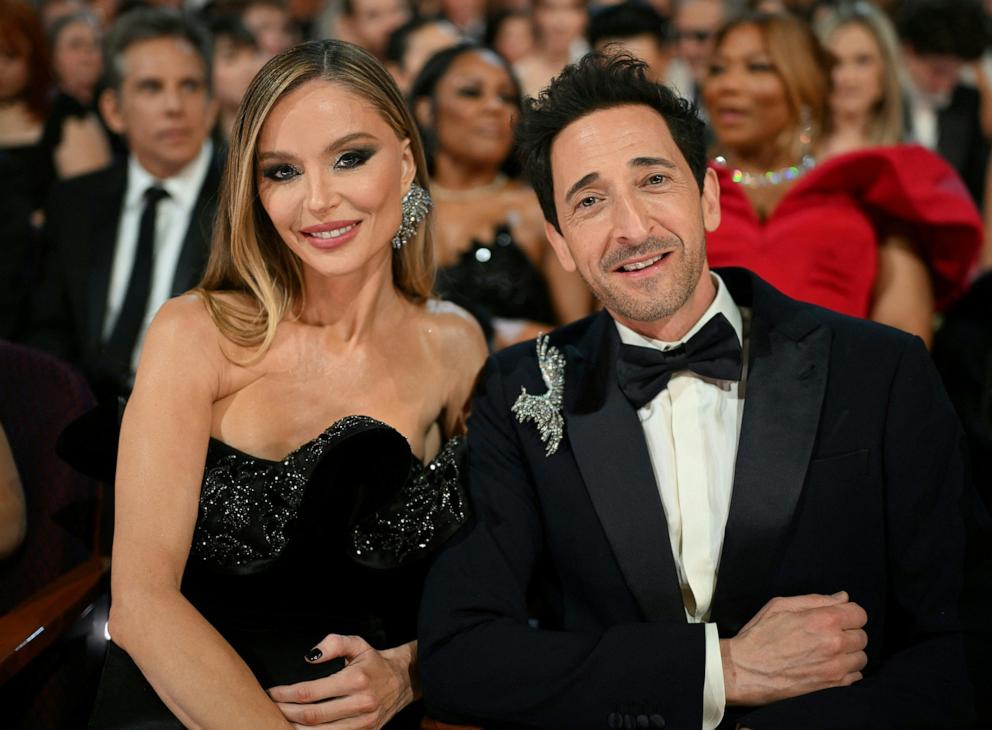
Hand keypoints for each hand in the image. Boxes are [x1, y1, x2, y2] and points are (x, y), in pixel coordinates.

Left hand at [268, 635, 416, 728]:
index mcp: (355, 680)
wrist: (404, 679)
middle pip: (312, 715)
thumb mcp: (357, 644)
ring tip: (281, 721)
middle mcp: (361, 703)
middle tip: (271, 708)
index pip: (310, 692)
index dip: (286, 694)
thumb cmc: (374, 661)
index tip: (272, 693)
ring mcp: (364, 723)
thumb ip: (334, 643)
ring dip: (296, 728)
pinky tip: (302, 729)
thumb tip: (310, 656)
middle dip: (286, 713)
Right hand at [722, 592, 867, 705]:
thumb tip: (842, 598)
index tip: (838, 617)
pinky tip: (829, 666)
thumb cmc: (760, 635)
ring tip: (829, 652)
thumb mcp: (781, 605)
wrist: (745, 670)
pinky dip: (847, 671)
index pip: (859, 613)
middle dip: (849, 632)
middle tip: (829, 635)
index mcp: (823, 619)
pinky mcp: (832, 686)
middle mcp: (835, 643)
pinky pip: (856, 676)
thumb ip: (815, 600)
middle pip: (862, 636)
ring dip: (849, 653)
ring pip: (861, 657)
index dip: (849, 613)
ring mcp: (835, 667)